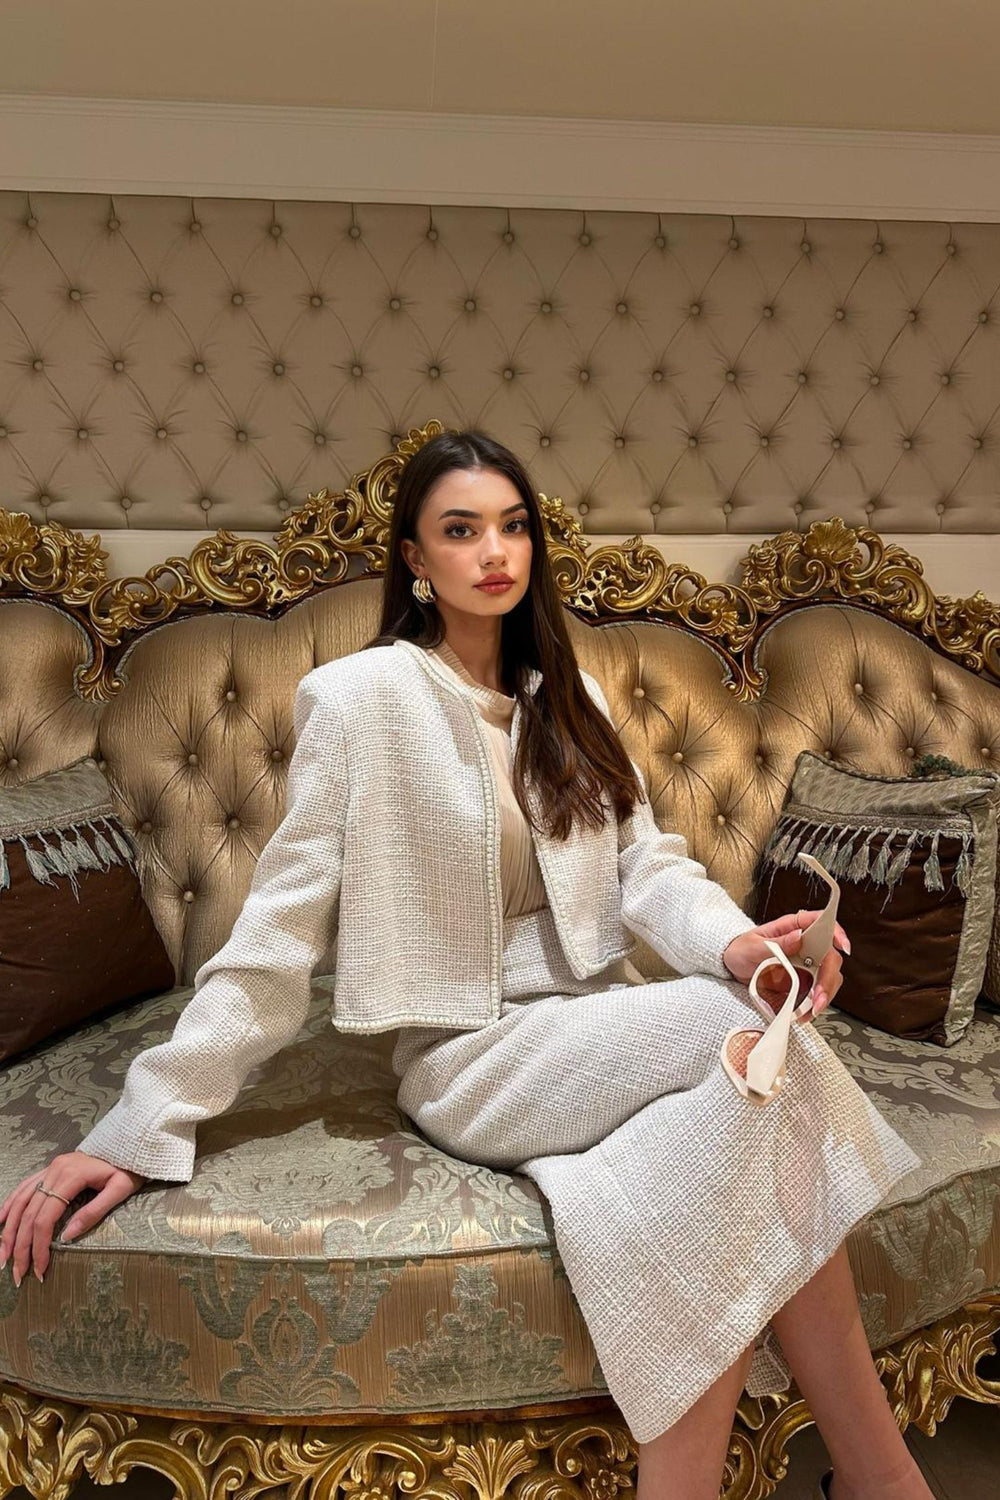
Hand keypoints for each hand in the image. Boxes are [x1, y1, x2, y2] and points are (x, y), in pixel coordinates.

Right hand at [0, 1153, 146, 1285]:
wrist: (130, 1144)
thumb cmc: (128, 1168)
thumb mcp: (120, 1190)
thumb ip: (94, 1212)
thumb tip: (67, 1237)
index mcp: (71, 1176)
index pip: (45, 1218)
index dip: (39, 1246)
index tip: (39, 1269)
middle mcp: (55, 1170)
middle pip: (29, 1214)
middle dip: (21, 1246)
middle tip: (19, 1274)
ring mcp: (50, 1168)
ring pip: (21, 1202)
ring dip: (9, 1231)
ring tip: (3, 1256)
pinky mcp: (50, 1169)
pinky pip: (24, 1187)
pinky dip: (10, 1205)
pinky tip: (1, 1221)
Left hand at [722, 909, 850, 1015]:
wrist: (731, 968)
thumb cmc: (741, 950)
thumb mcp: (752, 946)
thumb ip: (776, 944)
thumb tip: (799, 936)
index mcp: (793, 928)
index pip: (822, 924)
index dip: (836, 932)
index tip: (842, 946)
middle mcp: (805, 946)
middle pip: (830, 958)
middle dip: (829, 978)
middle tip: (818, 996)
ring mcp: (805, 966)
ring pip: (829, 978)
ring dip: (825, 995)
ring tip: (812, 1010)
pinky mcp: (802, 983)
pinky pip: (816, 994)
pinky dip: (813, 1006)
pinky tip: (804, 1014)